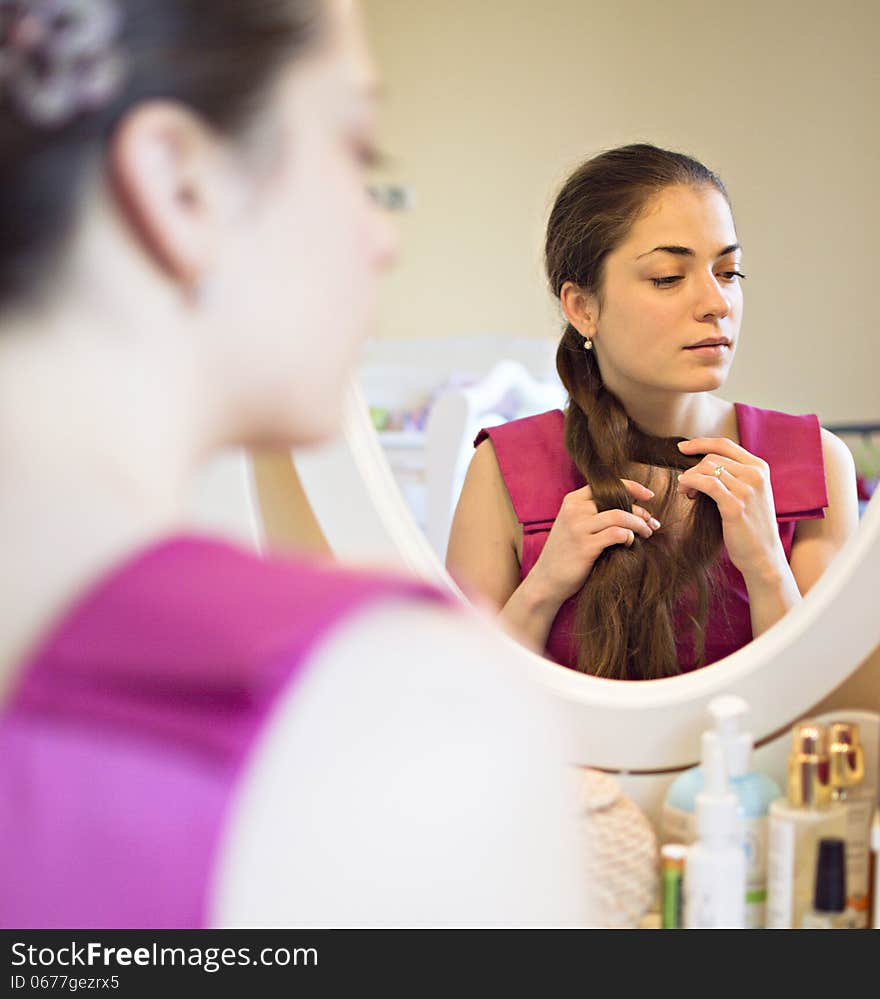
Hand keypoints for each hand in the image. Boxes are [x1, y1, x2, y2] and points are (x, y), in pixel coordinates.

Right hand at [529, 479, 658, 606]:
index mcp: (572, 501)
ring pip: (620, 516)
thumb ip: (593, 513)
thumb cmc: (566, 554)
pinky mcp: (585, 546)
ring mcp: (578, 528)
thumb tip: (631, 508)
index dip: (632, 487)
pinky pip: (617, 534)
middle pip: (617, 500)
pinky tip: (630, 544)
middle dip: (640, 511)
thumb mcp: (573, 525)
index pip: (607, 485)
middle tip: (652, 523)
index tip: (649, 496)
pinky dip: (629, 537)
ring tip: (647, 533)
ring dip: (639, 524)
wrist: (546, 581)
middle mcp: (574, 510)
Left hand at [676, 437, 786, 580]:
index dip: (700, 443)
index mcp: (760, 467)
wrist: (763, 555)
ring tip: (685, 492)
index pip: (725, 445)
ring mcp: (747, 489)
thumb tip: (703, 463)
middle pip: (712, 457)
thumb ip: (734, 475)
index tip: (682, 447)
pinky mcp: (735, 506)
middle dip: (693, 468)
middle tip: (685, 485)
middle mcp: (755, 475)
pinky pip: (706, 484)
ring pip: (707, 468)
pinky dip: (690, 483)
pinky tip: (685, 491)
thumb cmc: (750, 525)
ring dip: (689, 478)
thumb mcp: (749, 493)